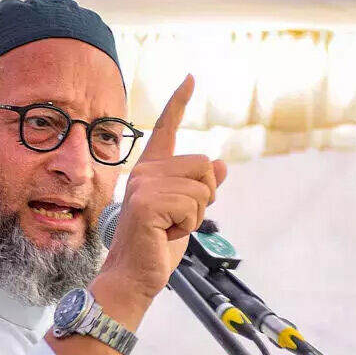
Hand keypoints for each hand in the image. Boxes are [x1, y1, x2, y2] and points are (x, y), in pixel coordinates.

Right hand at [94, 74, 227, 316]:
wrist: (134, 276)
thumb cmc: (157, 246)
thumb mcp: (186, 213)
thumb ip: (201, 188)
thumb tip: (221, 164)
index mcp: (151, 170)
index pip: (167, 129)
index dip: (179, 102)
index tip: (191, 78)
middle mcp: (144, 172)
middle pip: (204, 164)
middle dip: (205, 197)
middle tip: (179, 219)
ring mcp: (143, 186)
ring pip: (203, 188)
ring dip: (196, 215)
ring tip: (170, 228)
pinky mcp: (146, 203)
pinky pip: (193, 205)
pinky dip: (188, 225)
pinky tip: (165, 234)